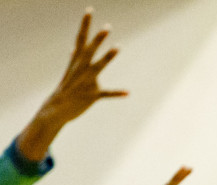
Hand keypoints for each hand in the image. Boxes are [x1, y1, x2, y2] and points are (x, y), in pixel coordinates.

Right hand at [15, 11, 127, 163]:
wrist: (56, 109)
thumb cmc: (65, 89)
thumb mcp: (69, 72)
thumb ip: (73, 60)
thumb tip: (73, 49)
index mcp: (76, 62)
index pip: (81, 38)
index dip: (85, 24)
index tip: (90, 10)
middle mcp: (81, 69)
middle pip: (90, 50)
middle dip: (98, 38)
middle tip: (107, 26)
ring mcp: (86, 82)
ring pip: (98, 67)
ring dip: (108, 57)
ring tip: (118, 47)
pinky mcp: (91, 95)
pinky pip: (105, 93)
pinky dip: (116, 93)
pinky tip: (128, 92)